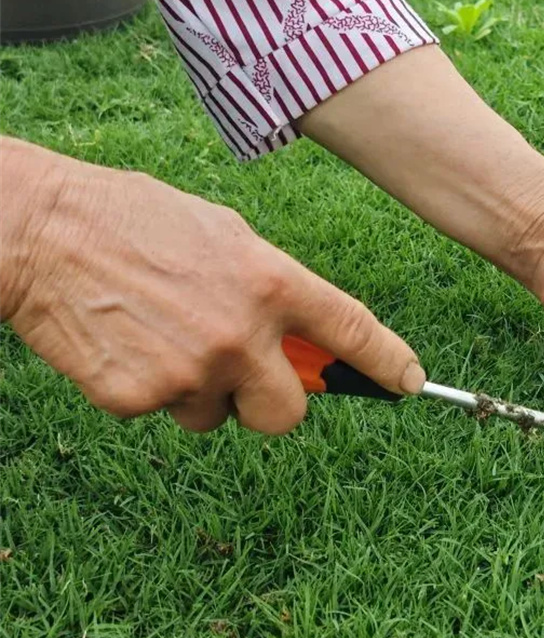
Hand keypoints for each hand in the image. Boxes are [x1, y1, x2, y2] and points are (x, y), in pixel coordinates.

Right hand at [0, 138, 423, 433]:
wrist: (41, 231)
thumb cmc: (135, 221)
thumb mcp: (225, 235)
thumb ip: (272, 288)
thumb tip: (304, 335)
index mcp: (271, 281)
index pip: (352, 330)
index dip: (387, 362)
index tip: (409, 383)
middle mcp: (241, 333)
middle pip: (287, 415)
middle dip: (270, 404)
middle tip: (243, 377)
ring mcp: (190, 370)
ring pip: (216, 416)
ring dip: (200, 392)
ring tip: (161, 335)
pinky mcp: (137, 398)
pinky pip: (163, 412)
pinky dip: (149, 389)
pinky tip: (128, 342)